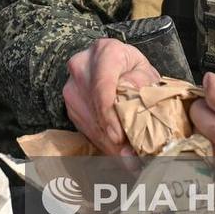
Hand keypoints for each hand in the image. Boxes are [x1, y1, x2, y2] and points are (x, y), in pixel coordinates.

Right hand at [63, 37, 160, 155]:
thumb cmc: (131, 68)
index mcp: (105, 52)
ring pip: (88, 122)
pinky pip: (84, 127)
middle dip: (113, 139)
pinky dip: (101, 142)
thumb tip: (132, 113)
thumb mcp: (145, 71)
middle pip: (95, 108)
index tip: (119, 138)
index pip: (103, 86)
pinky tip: (116, 152)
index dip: (110, 115)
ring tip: (129, 161)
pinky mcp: (69, 104)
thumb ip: (143, 86)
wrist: (109, 61)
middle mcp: (82, 66)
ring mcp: (72, 86)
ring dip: (108, 145)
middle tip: (132, 161)